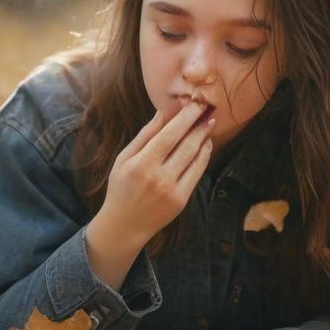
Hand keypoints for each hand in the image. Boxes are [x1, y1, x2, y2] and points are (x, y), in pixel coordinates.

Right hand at [96, 100, 214, 248]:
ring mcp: (172, 190)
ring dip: (204, 138)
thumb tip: (162, 112)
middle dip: (198, 123)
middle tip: (207, 108)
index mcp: (141, 164)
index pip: (169, 134)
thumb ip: (145, 135)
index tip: (195, 103)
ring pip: (194, 157)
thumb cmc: (121, 187)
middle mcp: (158, 177)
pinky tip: (205, 145)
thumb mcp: (124, 158)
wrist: (124, 226)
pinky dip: (204, 156)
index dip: (185, 117)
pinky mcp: (181, 200)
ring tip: (209, 123)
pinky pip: (197, 173)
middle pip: (185, 144)